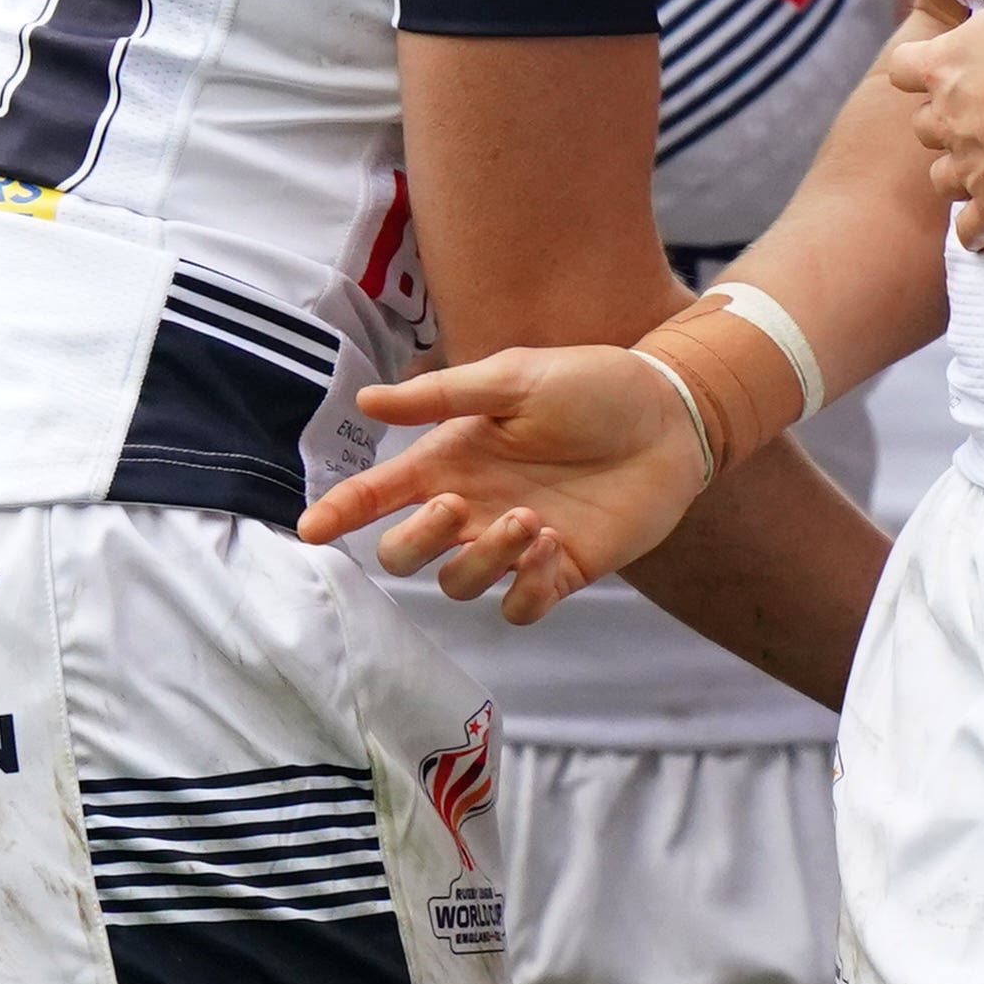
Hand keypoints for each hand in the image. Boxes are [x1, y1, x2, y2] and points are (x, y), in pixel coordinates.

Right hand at [302, 341, 717, 618]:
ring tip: (533, 520)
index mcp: (454, 457)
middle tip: (458, 507)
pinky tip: (554, 547)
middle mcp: (475, 505)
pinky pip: (518, 607)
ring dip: (484, 560)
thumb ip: (443, 395)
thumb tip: (367, 400)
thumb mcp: (515, 377)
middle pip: (407, 555)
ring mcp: (515, 542)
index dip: (342, 512)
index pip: (381, 494)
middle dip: (415, 542)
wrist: (672, 414)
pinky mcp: (560, 569)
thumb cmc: (594, 385)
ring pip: (459, 584)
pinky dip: (525, 589)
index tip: (310, 530)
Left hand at [884, 5, 983, 249]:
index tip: (944, 73)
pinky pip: (974, 232)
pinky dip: (982, 229)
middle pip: (925, 129)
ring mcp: (970, 169)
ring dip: (964, 174)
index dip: (922, 74)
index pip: (904, 72)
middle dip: (948, 126)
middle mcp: (947, 119)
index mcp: (945, 66)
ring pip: (945, 180)